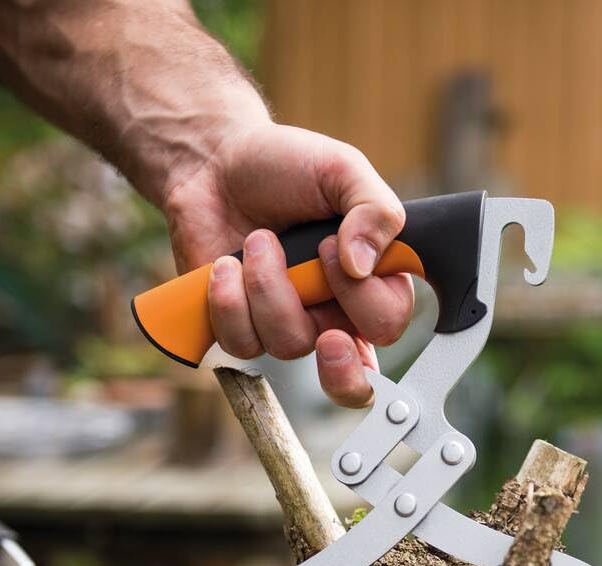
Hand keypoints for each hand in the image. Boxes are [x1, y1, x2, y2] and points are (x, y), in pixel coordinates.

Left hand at [161, 123, 413, 406]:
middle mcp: (333, 309)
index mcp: (369, 277)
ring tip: (255, 240)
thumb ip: (376, 210)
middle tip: (322, 319)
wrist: (212, 162)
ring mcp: (286, 322)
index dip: (366, 302)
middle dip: (334, 350)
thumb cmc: (283, 163)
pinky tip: (224, 264)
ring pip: (289, 346)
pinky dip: (228, 301)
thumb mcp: (343, 169)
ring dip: (266, 288)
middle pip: (351, 368)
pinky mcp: (241, 327)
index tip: (333, 251)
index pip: (389, 323)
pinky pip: (241, 343)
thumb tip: (364, 267)